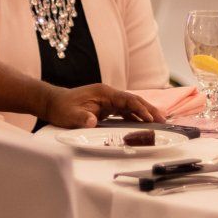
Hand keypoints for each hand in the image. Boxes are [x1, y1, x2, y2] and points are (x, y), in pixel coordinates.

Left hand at [41, 84, 167, 128]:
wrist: (53, 104)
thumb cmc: (62, 108)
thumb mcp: (69, 115)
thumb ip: (81, 118)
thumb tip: (93, 123)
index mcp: (104, 93)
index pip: (127, 99)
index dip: (140, 108)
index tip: (150, 118)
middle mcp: (109, 95)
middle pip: (134, 100)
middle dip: (149, 109)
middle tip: (164, 119)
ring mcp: (109, 101)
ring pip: (132, 106)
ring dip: (145, 113)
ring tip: (159, 123)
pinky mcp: (107, 108)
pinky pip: (125, 111)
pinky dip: (136, 117)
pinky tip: (144, 124)